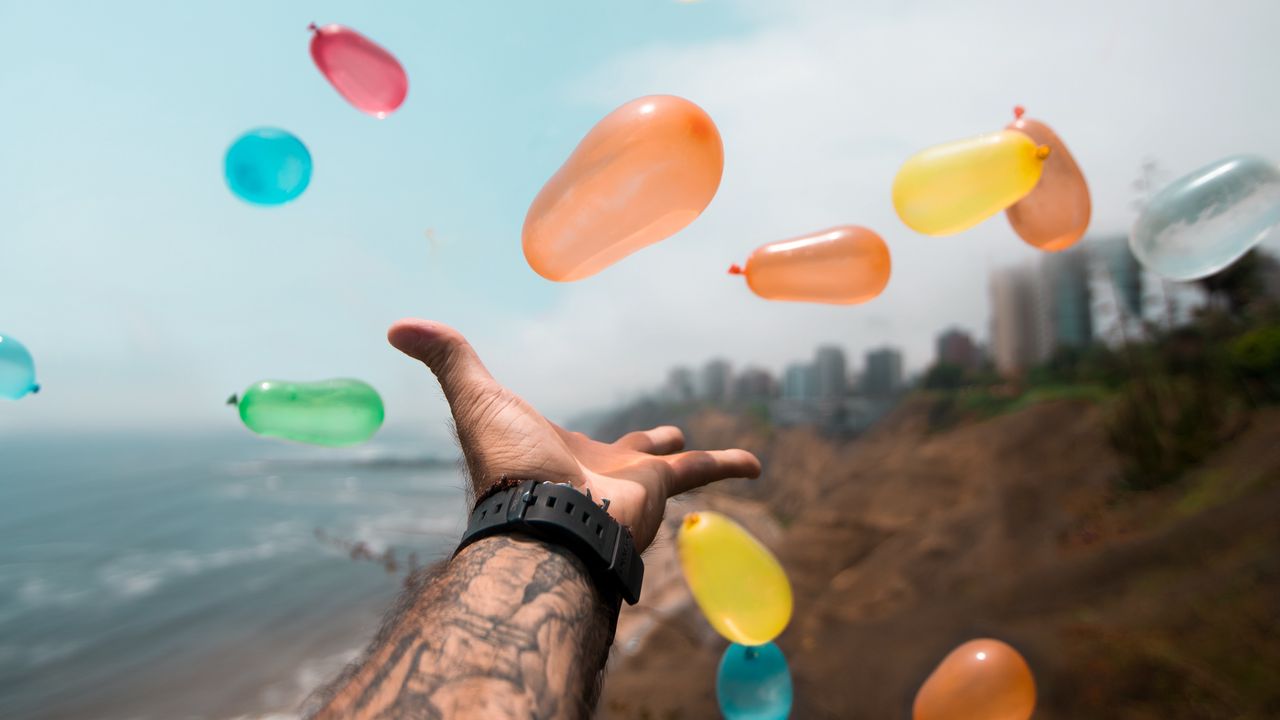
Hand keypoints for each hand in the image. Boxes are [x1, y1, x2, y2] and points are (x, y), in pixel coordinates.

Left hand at [388, 319, 760, 550]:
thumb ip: (448, 357)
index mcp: (555, 450)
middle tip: (660, 440)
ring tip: (721, 461)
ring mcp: (630, 482)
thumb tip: (396, 324)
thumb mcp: (475, 396)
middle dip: (642, 448)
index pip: (570, 436)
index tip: (568, 431)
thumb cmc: (507, 461)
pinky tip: (756, 466)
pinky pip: (703, 473)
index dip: (570, 431)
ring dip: (694, 463)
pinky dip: (730, 467)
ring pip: (673, 467)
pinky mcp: (660, 488)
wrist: (545, 519)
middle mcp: (596, 469)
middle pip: (626, 454)